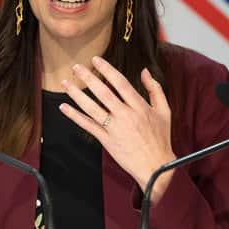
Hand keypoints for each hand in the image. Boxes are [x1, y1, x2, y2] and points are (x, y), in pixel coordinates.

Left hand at [59, 56, 175, 202]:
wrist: (156, 168)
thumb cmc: (160, 138)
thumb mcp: (164, 111)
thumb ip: (155, 89)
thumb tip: (145, 71)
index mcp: (140, 107)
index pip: (120, 83)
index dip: (107, 70)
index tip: (95, 60)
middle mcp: (126, 116)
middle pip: (103, 93)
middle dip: (88, 78)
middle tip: (76, 67)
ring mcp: (115, 129)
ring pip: (92, 108)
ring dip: (77, 94)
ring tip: (66, 83)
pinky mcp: (107, 141)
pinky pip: (88, 126)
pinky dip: (75, 116)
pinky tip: (64, 107)